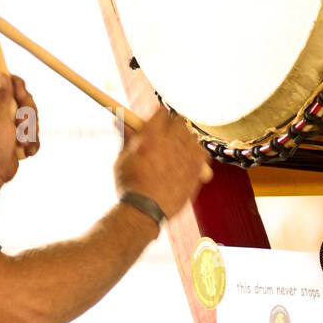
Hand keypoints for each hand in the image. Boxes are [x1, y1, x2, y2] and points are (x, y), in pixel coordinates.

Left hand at [0, 72, 39, 182]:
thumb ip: (3, 94)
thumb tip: (2, 74)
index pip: (9, 83)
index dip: (19, 88)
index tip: (21, 97)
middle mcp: (0, 111)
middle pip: (25, 100)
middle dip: (28, 114)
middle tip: (20, 124)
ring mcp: (10, 125)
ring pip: (32, 118)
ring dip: (30, 131)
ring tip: (21, 142)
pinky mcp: (18, 137)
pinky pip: (33, 133)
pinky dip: (32, 142)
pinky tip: (25, 151)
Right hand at [114, 105, 212, 220]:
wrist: (145, 210)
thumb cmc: (131, 185)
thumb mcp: (123, 158)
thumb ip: (126, 136)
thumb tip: (118, 118)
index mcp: (151, 135)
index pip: (162, 112)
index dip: (158, 116)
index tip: (156, 122)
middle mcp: (171, 141)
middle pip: (179, 121)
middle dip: (172, 125)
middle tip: (165, 135)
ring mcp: (187, 155)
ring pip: (192, 136)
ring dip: (184, 139)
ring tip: (176, 150)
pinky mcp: (197, 169)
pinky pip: (203, 152)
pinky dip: (197, 153)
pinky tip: (188, 160)